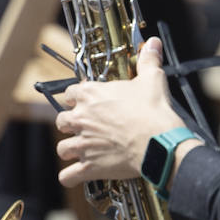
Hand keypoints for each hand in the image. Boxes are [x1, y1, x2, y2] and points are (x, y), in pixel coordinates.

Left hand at [54, 37, 187, 186]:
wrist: (158, 142)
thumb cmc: (153, 110)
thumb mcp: (151, 79)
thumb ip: (148, 60)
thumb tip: (153, 43)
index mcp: (91, 95)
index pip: (69, 93)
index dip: (76, 98)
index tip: (84, 101)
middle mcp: (81, 118)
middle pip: (62, 121)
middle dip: (71, 125)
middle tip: (84, 127)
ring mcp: (83, 144)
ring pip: (62, 148)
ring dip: (70, 149)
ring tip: (80, 151)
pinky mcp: (89, 167)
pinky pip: (68, 175)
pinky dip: (70, 176)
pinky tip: (75, 175)